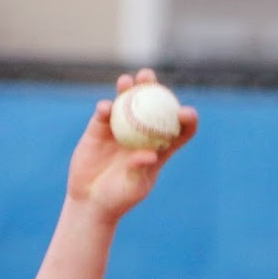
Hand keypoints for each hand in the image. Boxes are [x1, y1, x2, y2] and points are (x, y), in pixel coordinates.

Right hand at [65, 69, 198, 218]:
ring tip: (127, 81)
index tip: (185, 112)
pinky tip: (105, 107)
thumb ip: (140, 169)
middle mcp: (143, 135)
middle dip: (155, 88)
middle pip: (153, 107)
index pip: (179, 131)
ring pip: (128, 103)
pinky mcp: (100, 129)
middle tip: (149, 79)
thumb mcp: (133, 187)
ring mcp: (121, 129)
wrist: (91, 199)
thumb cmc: (118, 198)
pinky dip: (105, 108)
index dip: (186, 119)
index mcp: (160, 149)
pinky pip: (104, 114)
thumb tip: (150, 154)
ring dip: (128, 89)